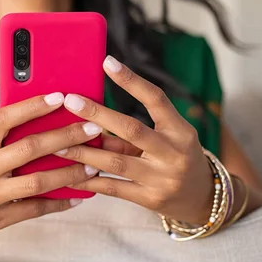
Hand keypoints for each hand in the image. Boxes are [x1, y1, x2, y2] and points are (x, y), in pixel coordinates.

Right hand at [0, 93, 100, 238]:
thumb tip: (41, 120)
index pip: (4, 118)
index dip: (33, 106)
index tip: (60, 97)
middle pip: (29, 148)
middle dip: (66, 137)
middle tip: (93, 129)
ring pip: (37, 182)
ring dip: (70, 173)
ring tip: (94, 166)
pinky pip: (33, 209)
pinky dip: (59, 202)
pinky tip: (79, 196)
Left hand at [56, 56, 213, 224]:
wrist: (203, 199)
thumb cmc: (177, 158)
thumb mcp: (165, 139)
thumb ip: (130, 132)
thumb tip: (89, 119)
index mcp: (181, 130)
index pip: (156, 99)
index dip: (131, 80)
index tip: (107, 62)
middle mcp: (174, 153)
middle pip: (131, 129)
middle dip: (98, 114)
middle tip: (71, 101)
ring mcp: (163, 178)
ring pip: (116, 161)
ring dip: (84, 152)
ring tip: (58, 144)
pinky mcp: (150, 200)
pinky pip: (113, 188)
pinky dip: (90, 181)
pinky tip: (68, 176)